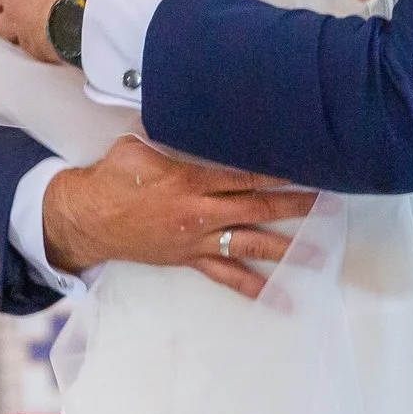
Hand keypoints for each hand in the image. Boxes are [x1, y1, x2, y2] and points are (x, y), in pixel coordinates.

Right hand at [43, 136, 316, 300]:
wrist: (85, 219)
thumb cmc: (110, 179)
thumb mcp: (136, 147)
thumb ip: (168, 136)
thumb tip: (189, 116)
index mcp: (188, 181)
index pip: (242, 176)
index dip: (275, 173)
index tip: (305, 169)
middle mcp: (198, 213)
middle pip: (256, 209)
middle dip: (294, 207)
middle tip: (328, 206)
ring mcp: (196, 240)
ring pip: (249, 245)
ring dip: (286, 249)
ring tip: (319, 254)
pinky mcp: (189, 259)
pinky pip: (226, 275)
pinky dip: (254, 286)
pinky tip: (281, 297)